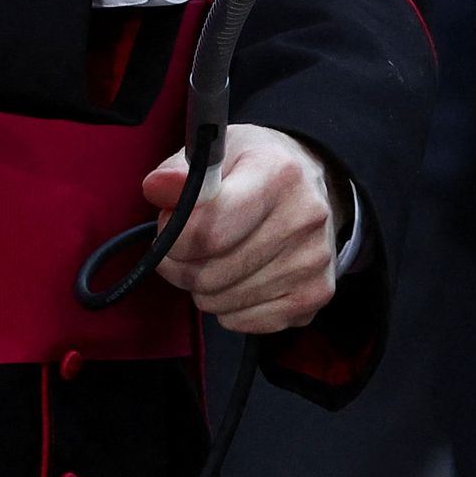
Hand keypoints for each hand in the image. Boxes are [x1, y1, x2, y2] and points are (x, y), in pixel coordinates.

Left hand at [146, 123, 347, 333]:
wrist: (311, 186)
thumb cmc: (253, 171)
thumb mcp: (215, 155)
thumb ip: (177, 173)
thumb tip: (159, 187)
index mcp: (279, 174)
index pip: (207, 231)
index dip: (173, 237)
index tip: (170, 225)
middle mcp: (306, 217)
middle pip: (209, 274)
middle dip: (183, 266)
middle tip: (191, 246)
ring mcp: (314, 260)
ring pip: (220, 303)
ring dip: (205, 288)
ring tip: (219, 259)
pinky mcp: (316, 294)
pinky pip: (242, 322)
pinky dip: (230, 308)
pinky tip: (242, 278)